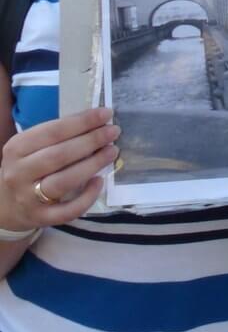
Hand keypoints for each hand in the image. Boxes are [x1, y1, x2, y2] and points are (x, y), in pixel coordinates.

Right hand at [0, 108, 117, 232]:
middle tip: (113, 131)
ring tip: (112, 151)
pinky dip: (86, 197)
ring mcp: (28, 198)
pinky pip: (67, 211)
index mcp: (17, 148)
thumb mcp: (32, 147)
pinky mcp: (40, 218)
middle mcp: (18, 173)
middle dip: (91, 141)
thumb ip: (58, 136)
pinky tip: (100, 182)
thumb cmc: (28, 167)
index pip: (52, 131)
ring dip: (92, 164)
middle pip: (59, 155)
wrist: (7, 205)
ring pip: (63, 181)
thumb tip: (98, 121)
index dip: (82, 122)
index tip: (106, 113)